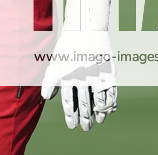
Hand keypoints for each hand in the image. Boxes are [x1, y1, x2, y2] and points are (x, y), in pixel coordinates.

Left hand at [40, 0, 117, 130]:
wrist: (85, 28)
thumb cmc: (67, 47)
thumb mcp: (55, 62)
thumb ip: (49, 81)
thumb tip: (46, 99)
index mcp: (67, 75)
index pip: (68, 101)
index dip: (70, 115)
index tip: (72, 125)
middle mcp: (81, 76)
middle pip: (84, 104)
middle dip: (85, 119)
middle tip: (85, 128)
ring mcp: (96, 74)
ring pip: (99, 101)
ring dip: (99, 114)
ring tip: (98, 121)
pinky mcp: (108, 71)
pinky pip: (111, 92)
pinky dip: (111, 103)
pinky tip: (109, 110)